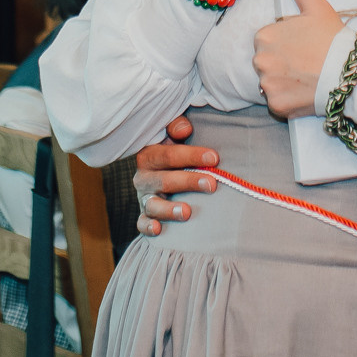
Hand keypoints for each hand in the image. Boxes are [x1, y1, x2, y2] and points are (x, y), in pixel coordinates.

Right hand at [134, 115, 215, 235]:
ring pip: (152, 204)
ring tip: (187, 212)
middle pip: (163, 180)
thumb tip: (184, 129)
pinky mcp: (145, 216)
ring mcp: (144, 198)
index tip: (214, 158)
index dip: (191, 155)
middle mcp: (144, 177)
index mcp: (150, 155)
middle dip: (188, 181)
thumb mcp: (175, 135)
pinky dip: (147, 227)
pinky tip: (158, 229)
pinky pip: (142, 223)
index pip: (168, 154)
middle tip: (211, 184)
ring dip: (168, 209)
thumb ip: (177, 126)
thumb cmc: (177, 152)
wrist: (167, 172)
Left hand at [250, 0, 342, 119]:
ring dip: (285, 81)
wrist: (351, 74)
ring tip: (308, 77)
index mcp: (264, 36)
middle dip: (283, 62)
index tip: (304, 46)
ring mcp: (268, 85)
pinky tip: (306, 91)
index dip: (287, 43)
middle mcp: (260, 61)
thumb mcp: (317, 7)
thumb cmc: (334, 39)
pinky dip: (289, 99)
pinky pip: (278, 102)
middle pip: (267, 62)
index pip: (268, 40)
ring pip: (272, 82)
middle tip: (307, 62)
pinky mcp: (277, 106)